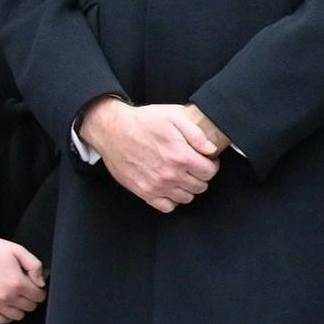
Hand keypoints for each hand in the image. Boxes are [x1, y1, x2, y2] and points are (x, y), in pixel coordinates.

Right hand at [0, 219, 46, 322]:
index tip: (35, 287)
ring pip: (17, 316)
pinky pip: (0, 319)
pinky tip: (6, 305)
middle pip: (29, 307)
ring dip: (19, 308)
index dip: (39, 291)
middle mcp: (6, 296)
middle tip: (26, 290)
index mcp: (17, 283)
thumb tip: (41, 283)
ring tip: (16, 297)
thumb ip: (35, 266)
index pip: (38, 297)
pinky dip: (6, 314)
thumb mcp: (18, 250)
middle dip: (31, 299)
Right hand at [80, 97, 218, 211]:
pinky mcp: (143, 192)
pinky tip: (169, 187)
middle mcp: (170, 174)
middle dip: (201, 176)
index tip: (206, 160)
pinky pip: (167, 207)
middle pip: (200, 186)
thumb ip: (196, 134)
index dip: (211, 165)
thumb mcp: (173, 116)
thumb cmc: (142, 121)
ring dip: (187, 188)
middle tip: (194, 167)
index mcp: (180, 156)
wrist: (112, 130)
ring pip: (186, 198)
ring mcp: (156, 186)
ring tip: (182, 176)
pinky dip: (172, 200)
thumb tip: (211, 150)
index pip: (209, 172)